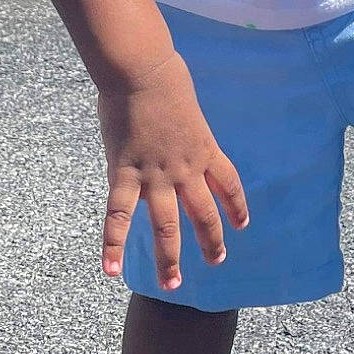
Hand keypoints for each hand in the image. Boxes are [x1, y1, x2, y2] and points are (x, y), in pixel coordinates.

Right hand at [95, 50, 248, 291]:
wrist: (142, 70)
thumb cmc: (162, 76)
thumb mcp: (185, 106)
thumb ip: (180, 129)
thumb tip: (163, 136)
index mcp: (205, 148)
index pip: (229, 184)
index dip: (236, 206)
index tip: (242, 224)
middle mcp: (186, 169)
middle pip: (204, 213)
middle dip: (212, 241)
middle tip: (217, 261)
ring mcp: (157, 175)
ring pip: (167, 226)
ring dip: (170, 258)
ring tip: (173, 284)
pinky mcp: (126, 173)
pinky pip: (120, 215)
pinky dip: (114, 245)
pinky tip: (112, 270)